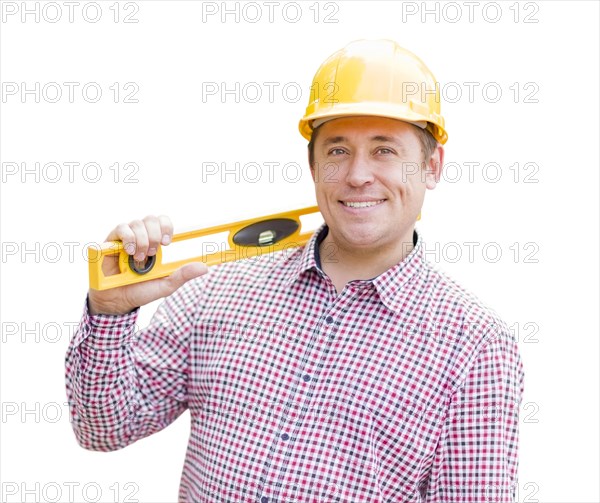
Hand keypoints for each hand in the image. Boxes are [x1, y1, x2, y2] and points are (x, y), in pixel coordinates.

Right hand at [88, 215, 207, 314]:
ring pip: (137, 223)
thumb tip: (205, 267)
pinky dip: (128, 238)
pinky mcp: (110, 241)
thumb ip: (183, 275)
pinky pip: (121, 228)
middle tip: (152, 254)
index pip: (163, 222)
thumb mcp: (165, 285)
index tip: (167, 242)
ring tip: (139, 258)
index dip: (166, 226)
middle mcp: (141, 237)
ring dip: (141, 240)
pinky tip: (129, 251)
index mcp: (155, 244)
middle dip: (154, 235)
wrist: (117, 301)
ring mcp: (126, 238)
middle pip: (151, 219)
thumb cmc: (140, 291)